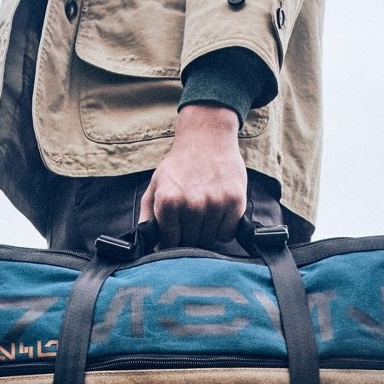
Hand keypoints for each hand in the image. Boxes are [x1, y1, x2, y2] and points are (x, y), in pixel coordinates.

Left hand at [138, 104, 247, 248]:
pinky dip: (223, 229)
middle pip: (190, 244)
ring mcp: (215, 204)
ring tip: (204, 213)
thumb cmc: (179, 166)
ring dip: (206, 233)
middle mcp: (191, 205)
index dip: (171, 243)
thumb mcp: (155, 187)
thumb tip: (151, 246)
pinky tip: (218, 213)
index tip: (175, 234)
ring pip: (210, 241)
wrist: (207, 137)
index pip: (169, 244)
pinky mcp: (235, 202)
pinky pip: (227, 234)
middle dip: (189, 238)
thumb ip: (148, 217)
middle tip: (191, 220)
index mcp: (168, 202)